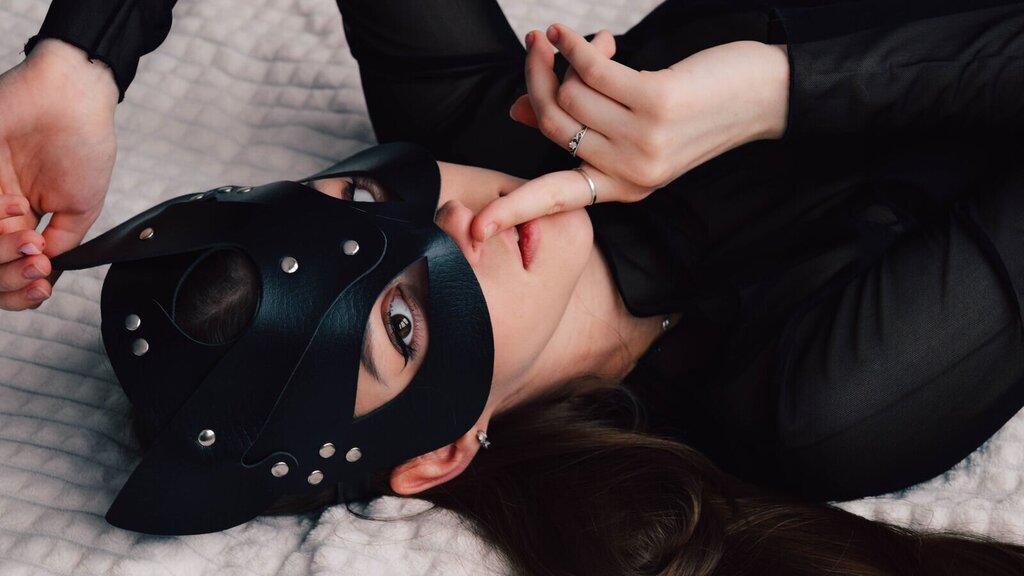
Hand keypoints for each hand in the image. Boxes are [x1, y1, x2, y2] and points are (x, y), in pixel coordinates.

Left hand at [0, 39, 118, 309]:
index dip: (24, 279)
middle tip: (36, 264)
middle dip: (12, 268)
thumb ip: (62, 241)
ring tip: (28, 235)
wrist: (74, 98)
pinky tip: (15, 211)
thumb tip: (44, 272)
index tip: (42, 285)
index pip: (14, 257)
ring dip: (3, 244)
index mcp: (25, 213)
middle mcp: (0, 202)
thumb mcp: (83, 206)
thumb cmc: (85, 142)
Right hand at [471, 24, 788, 241]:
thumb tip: (518, 111)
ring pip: (570, 92)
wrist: (766, 96)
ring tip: (584, 42)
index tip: (474, 233)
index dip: (514, 212)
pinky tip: (566, 33)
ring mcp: (644, 141)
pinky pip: (591, 69)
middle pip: (552, 122)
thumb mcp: (634, 130)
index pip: (557, 200)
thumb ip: (578, 124)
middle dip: (536, 78)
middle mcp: (630, 172)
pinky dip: (574, 44)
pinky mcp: (656, 103)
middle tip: (536, 48)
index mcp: (622, 187)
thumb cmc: (696, 110)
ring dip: (565, 55)